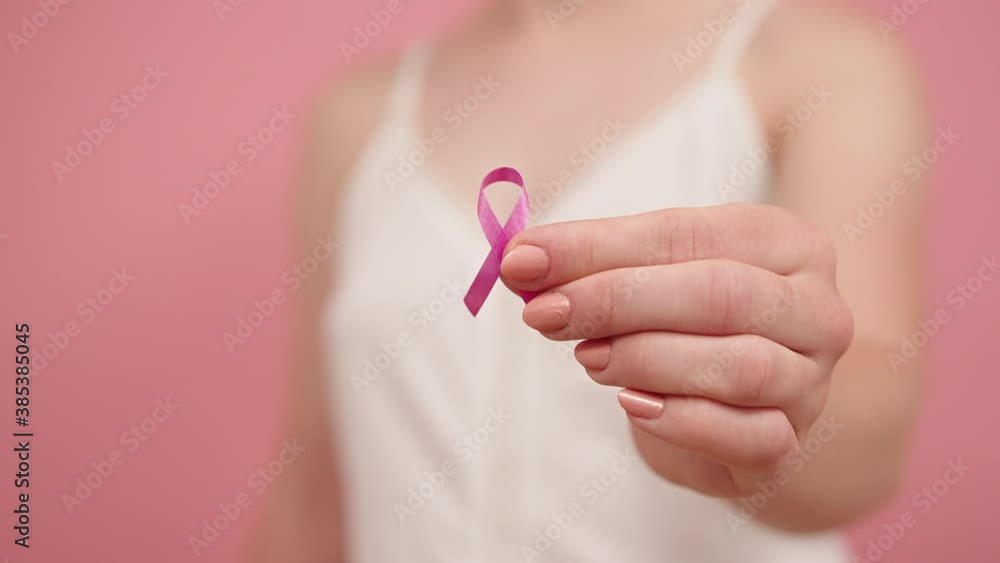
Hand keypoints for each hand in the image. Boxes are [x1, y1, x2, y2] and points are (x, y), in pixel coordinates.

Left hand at [500, 204, 853, 497]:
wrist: (737, 410)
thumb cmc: (688, 328)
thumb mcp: (648, 279)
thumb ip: (593, 264)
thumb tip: (519, 260)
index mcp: (783, 243)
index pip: (685, 234)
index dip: (598, 247)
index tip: (523, 261)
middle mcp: (814, 308)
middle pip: (719, 295)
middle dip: (617, 300)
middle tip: (543, 312)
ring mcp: (811, 381)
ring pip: (739, 365)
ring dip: (646, 359)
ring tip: (587, 358)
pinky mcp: (790, 445)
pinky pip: (748, 436)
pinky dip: (681, 420)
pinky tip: (632, 404)